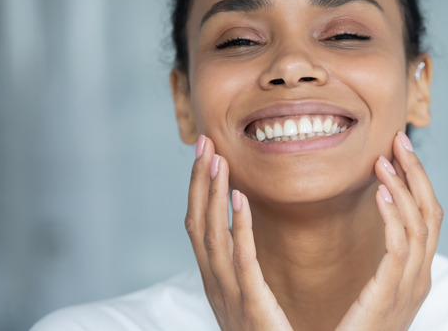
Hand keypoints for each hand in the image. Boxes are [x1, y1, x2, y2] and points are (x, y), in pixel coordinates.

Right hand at [185, 135, 292, 330]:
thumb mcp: (247, 297)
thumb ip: (242, 267)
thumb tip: (241, 231)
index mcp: (214, 280)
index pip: (198, 226)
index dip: (198, 189)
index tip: (206, 155)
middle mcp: (213, 284)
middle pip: (197, 224)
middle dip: (199, 182)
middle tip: (204, 144)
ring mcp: (227, 295)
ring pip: (211, 236)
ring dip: (212, 195)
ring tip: (218, 160)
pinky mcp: (250, 304)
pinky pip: (241, 260)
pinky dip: (238, 227)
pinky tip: (241, 199)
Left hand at [335, 131, 443, 330]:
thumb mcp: (376, 293)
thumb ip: (384, 267)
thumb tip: (378, 231)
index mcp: (417, 275)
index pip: (428, 218)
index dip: (418, 181)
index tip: (399, 152)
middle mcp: (421, 278)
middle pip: (431, 214)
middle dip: (417, 173)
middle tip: (399, 139)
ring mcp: (410, 287)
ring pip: (420, 225)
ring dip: (403, 187)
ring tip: (384, 160)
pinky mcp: (391, 295)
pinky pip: (400, 248)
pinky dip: (394, 216)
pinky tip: (381, 192)